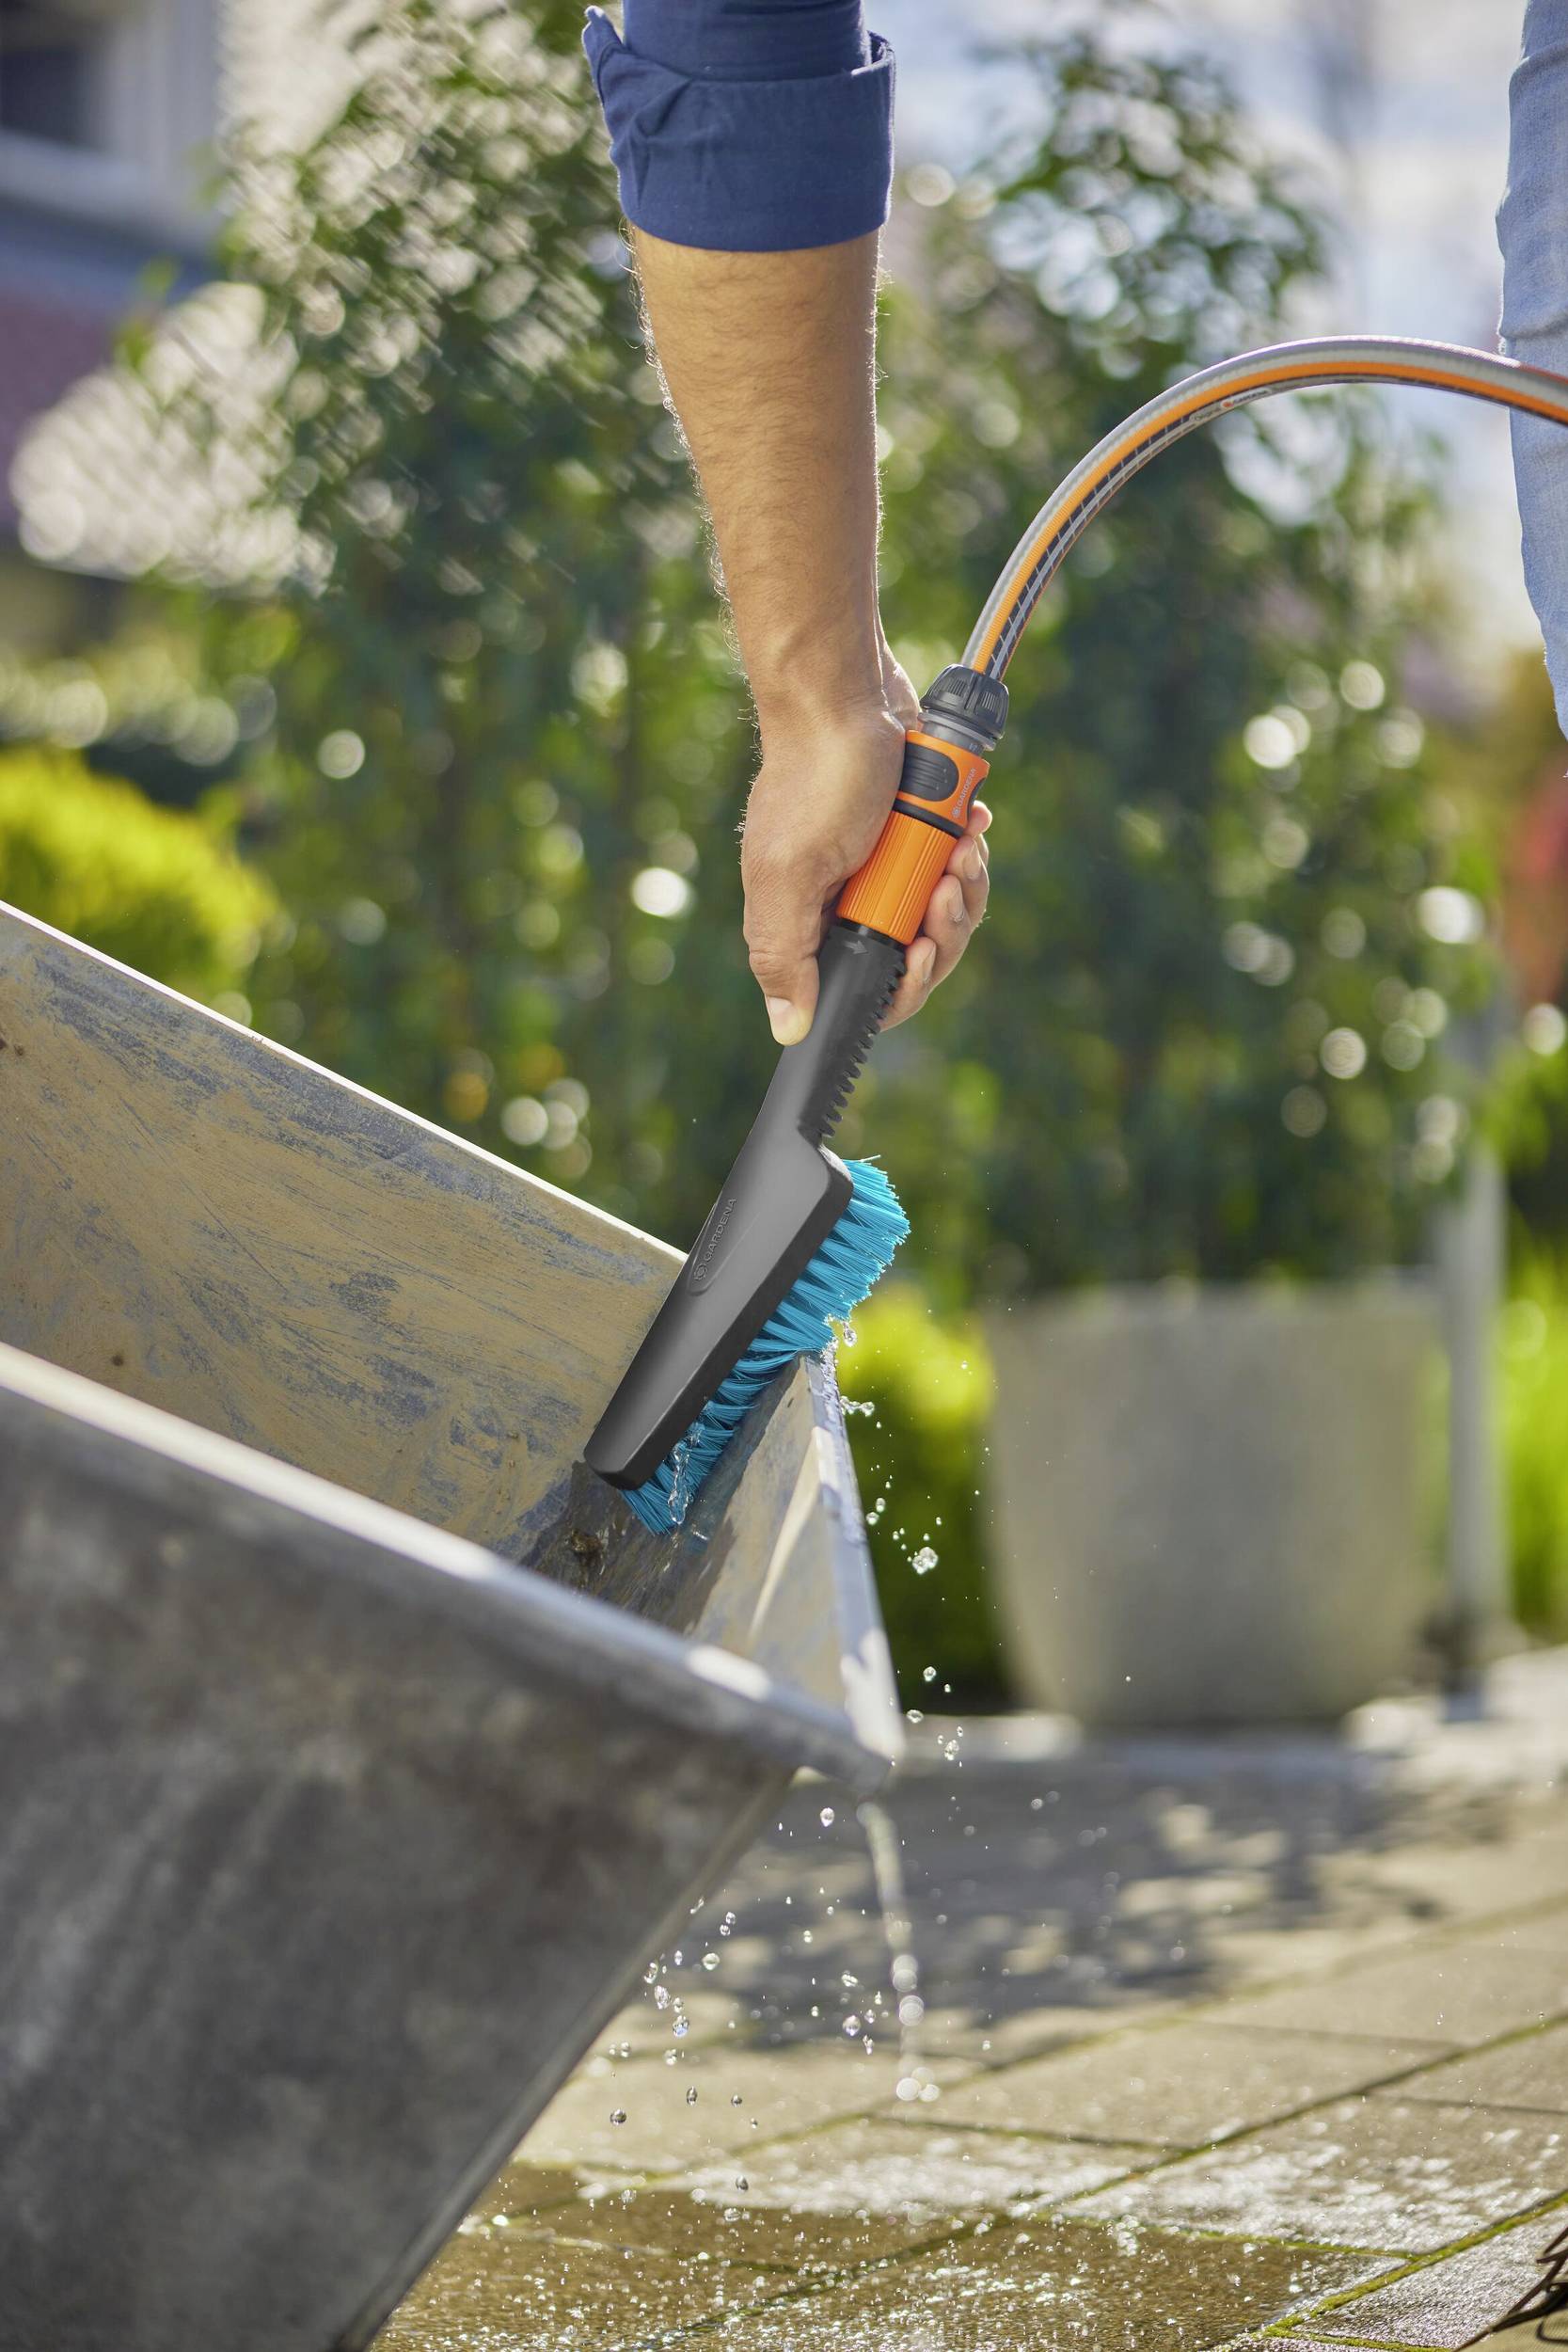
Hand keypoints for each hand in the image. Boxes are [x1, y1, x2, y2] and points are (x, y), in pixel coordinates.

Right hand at [741, 662, 992, 1042]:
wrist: (848, 697)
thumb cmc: (814, 779)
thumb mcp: (789, 873)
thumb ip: (783, 954)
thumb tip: (786, 1030)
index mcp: (813, 925)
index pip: (867, 993)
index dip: (905, 987)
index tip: (920, 954)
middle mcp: (852, 906)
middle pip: (921, 958)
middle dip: (944, 927)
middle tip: (942, 888)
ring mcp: (889, 872)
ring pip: (948, 914)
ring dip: (963, 884)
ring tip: (959, 848)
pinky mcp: (920, 839)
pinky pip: (960, 869)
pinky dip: (970, 849)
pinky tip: (968, 823)